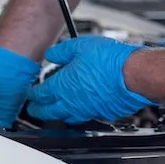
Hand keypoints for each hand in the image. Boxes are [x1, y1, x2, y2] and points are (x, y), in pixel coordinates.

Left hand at [24, 37, 154, 124]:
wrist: (134, 75)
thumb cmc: (110, 61)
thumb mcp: (80, 45)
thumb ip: (62, 51)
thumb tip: (51, 54)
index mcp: (63, 85)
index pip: (41, 94)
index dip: (33, 94)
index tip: (30, 94)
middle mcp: (73, 102)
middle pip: (49, 112)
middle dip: (38, 111)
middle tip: (33, 110)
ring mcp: (88, 110)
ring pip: (67, 118)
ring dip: (57, 116)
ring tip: (53, 114)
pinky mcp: (103, 114)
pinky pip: (86, 118)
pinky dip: (78, 116)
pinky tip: (80, 111)